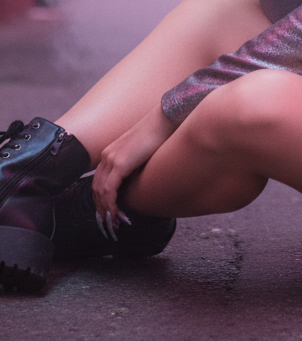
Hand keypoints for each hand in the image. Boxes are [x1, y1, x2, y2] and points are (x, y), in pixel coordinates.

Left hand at [92, 105, 175, 237]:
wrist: (165, 118)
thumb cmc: (160, 133)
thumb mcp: (144, 151)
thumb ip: (136, 164)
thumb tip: (140, 179)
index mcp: (111, 153)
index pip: (99, 181)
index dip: (102, 199)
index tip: (111, 212)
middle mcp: (107, 155)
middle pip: (96, 188)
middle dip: (102, 208)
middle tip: (111, 222)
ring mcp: (112, 158)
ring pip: (101, 191)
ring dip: (106, 209)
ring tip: (115, 222)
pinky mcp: (120, 163)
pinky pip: (110, 189)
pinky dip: (111, 204)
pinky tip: (117, 213)